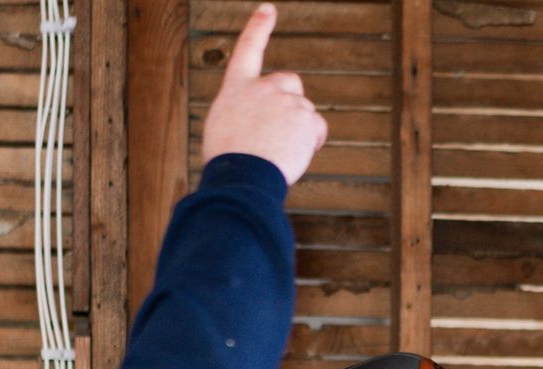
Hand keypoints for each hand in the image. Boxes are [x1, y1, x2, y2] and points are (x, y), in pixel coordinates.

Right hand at [200, 3, 328, 185]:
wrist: (242, 178)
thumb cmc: (230, 161)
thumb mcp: (224, 126)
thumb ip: (245, 111)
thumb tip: (260, 118)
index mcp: (237, 88)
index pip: (248, 49)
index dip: (258, 27)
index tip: (268, 9)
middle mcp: (263, 88)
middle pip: (290, 82)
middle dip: (292, 100)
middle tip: (281, 129)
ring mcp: (286, 101)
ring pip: (304, 111)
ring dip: (299, 130)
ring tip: (279, 151)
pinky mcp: (305, 117)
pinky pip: (318, 127)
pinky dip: (312, 140)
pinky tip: (296, 154)